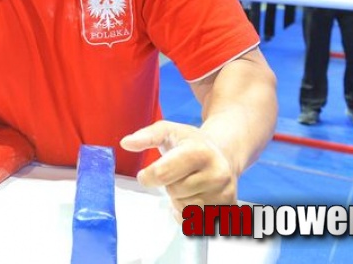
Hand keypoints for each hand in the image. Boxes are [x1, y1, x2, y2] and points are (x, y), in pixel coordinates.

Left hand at [120, 120, 236, 215]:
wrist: (223, 154)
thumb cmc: (191, 143)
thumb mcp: (168, 131)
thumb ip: (147, 136)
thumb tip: (126, 143)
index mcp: (200, 152)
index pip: (163, 174)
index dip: (148, 176)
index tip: (146, 174)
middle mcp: (217, 174)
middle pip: (173, 192)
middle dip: (168, 185)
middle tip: (177, 174)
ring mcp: (224, 194)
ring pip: (184, 209)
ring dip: (178, 200)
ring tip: (188, 184)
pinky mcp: (226, 209)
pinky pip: (195, 223)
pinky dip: (188, 213)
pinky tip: (195, 196)